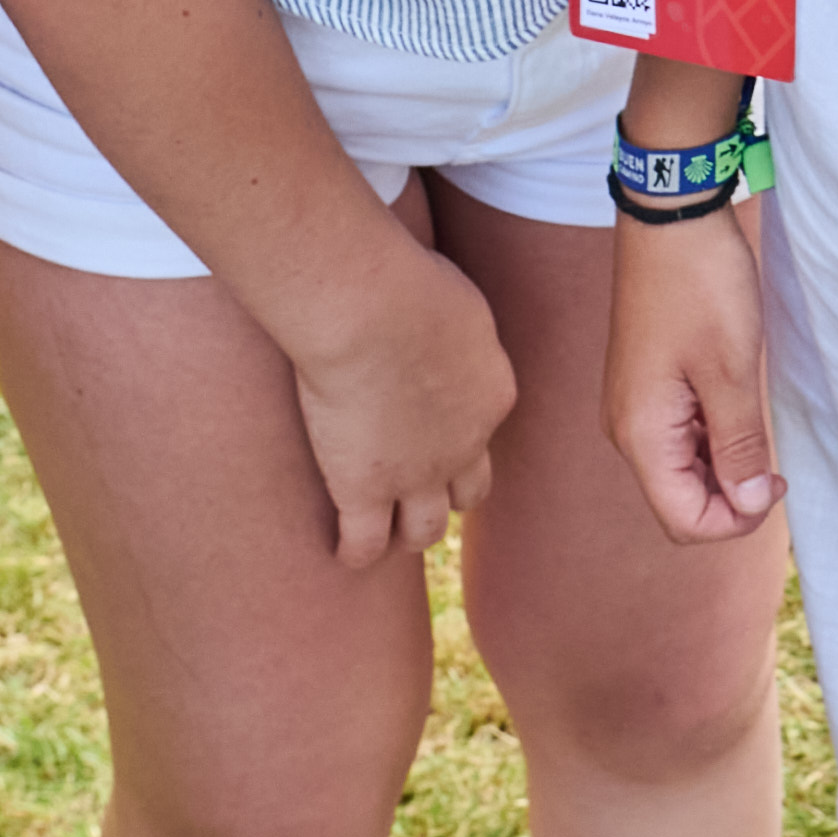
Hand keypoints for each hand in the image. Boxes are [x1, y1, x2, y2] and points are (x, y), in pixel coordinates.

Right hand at [267, 205, 514, 570]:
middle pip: (469, 492)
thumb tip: (434, 307)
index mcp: (492, 393)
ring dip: (409, 533)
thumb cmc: (409, 282)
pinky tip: (344, 554)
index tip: (437, 432)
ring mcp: (416, 475)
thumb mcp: (453, 294)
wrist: (376, 311)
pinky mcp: (365, 489)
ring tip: (387, 534)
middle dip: (448, 495)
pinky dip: (356, 553)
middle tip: (421, 493)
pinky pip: (365, 542)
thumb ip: (450, 318)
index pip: (484, 430)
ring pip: (425, 528)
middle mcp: (465, 445)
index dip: (460, 436)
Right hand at [611, 198, 784, 543]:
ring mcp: (636, 406)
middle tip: (775, 464)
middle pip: (680, 500)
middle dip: (730, 497)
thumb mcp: (732, 371)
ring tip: (760, 428)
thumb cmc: (700, 285)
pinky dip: (713, 437)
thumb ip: (740, 445)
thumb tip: (748, 504)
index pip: (683, 520)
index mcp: (641, 434)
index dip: (734, 521)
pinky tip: (739, 409)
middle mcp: (628, 428)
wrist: (670, 217)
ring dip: (724, 466)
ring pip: (682, 469)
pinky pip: (680, 435)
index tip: (775, 485)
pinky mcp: (649, 385)